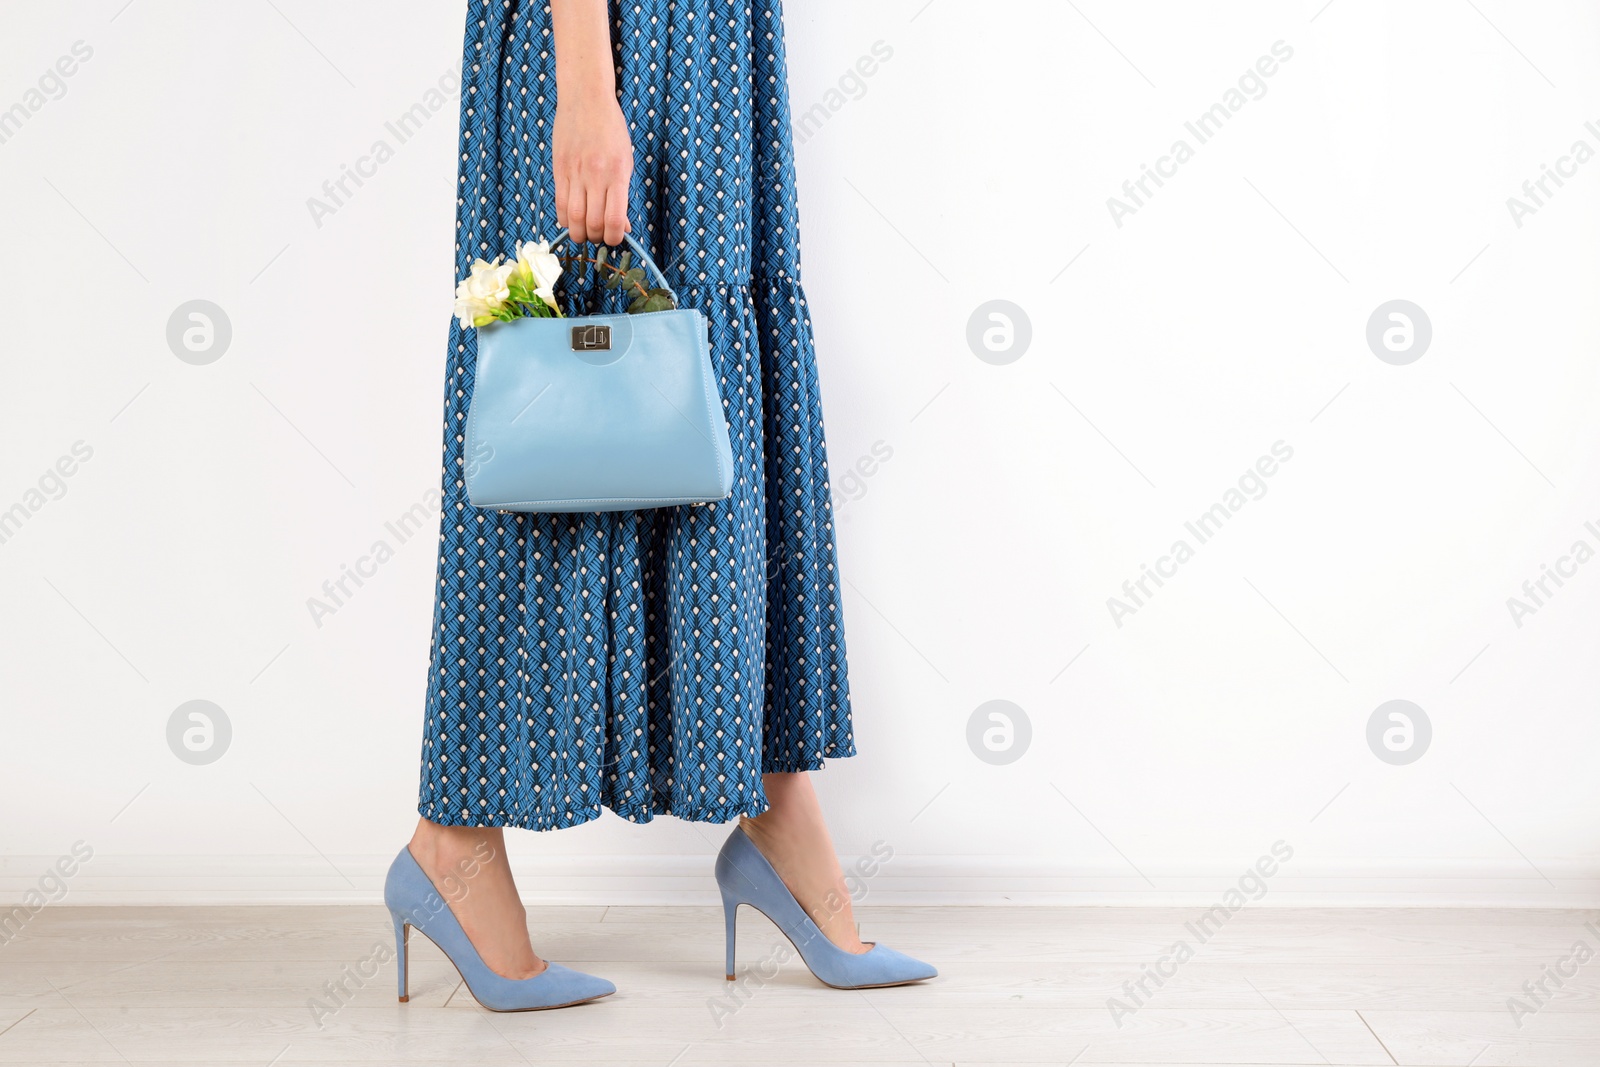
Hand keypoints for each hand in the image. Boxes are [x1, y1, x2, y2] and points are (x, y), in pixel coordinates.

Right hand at [553, 93, 632, 245]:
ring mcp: (575, 173)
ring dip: (579, 233)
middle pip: (592, 223)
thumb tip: (621, 226)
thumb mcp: (625, 160)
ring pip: (573, 218)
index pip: (613, 220)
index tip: (615, 238)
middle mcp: (595, 176)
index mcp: (617, 174)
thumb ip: (623, 194)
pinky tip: (572, 218)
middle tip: (599, 235)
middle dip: (596, 238)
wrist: (586, 98)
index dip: (614, 238)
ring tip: (585, 231)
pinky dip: (565, 218)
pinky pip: (559, 203)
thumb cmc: (611, 129)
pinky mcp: (559, 169)